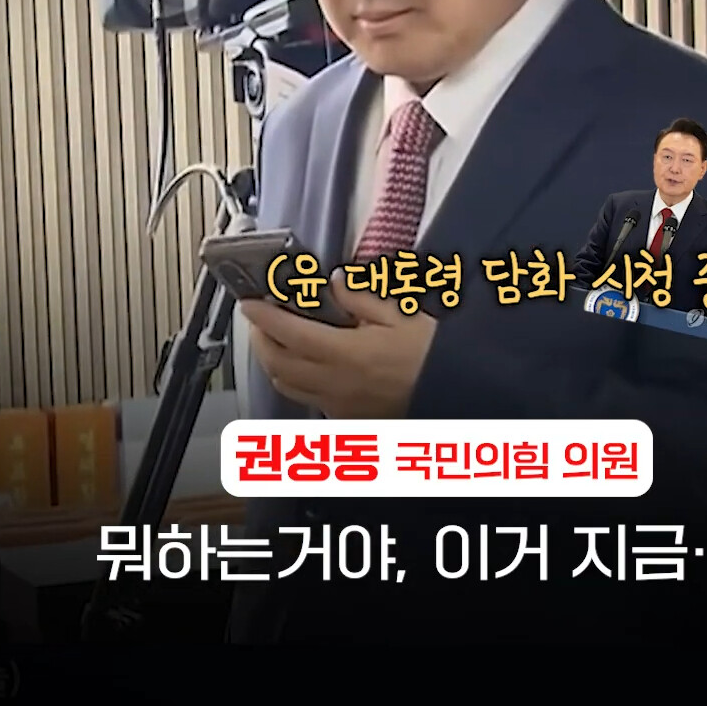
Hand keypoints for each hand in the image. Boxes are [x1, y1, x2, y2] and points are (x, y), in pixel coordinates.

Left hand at [238, 269, 435, 418]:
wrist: (457, 397)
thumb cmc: (432, 357)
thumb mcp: (401, 315)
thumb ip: (361, 299)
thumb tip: (335, 285)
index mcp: (345, 354)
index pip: (289, 334)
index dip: (263, 317)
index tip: (249, 303)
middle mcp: (334, 384)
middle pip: (278, 364)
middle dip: (261, 340)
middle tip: (261, 319)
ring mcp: (338, 406)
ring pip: (288, 387)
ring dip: (275, 362)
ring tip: (279, 342)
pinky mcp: (348, 420)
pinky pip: (310, 400)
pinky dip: (298, 381)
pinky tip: (310, 367)